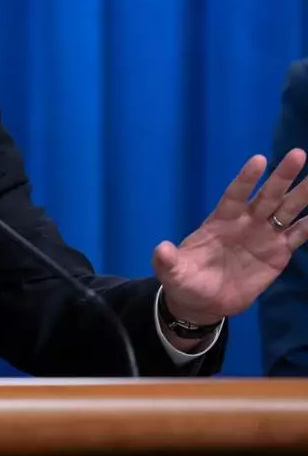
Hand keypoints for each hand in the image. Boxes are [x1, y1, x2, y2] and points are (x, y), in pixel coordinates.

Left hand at [153, 149, 307, 325]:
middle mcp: (245, 222)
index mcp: (220, 220)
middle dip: (282, 176)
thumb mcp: (172, 272)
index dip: (246, 178)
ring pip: (286, 210)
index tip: (258, 160)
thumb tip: (161, 249)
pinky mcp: (278, 253)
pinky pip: (297, 235)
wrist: (203, 302)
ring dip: (302, 194)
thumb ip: (167, 260)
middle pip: (266, 195)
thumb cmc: (185, 279)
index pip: (235, 194)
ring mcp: (263, 236)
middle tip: (298, 153)